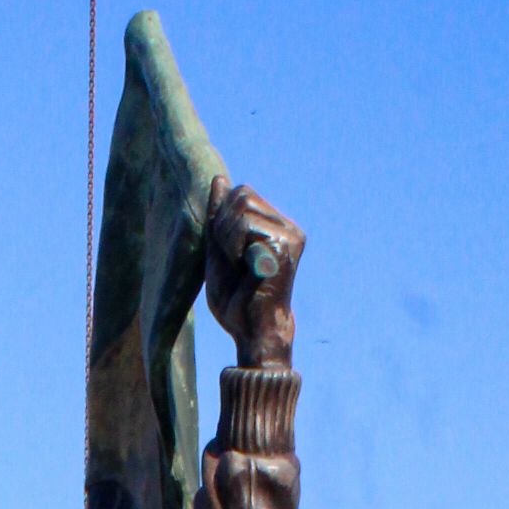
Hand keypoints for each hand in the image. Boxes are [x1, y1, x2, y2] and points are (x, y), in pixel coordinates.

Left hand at [204, 180, 302, 368]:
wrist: (249, 330)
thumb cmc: (235, 298)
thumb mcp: (218, 250)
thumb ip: (219, 216)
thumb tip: (219, 179)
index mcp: (274, 226)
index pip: (240, 193)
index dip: (222, 218)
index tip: (227, 253)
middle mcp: (287, 227)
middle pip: (242, 193)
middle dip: (224, 226)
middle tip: (233, 261)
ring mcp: (290, 234)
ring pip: (243, 206)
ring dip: (228, 238)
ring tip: (240, 266)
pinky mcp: (286, 243)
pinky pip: (246, 224)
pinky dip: (234, 247)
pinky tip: (246, 270)